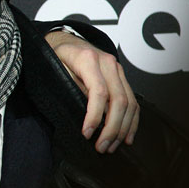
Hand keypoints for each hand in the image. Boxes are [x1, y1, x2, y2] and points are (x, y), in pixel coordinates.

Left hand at [45, 30, 139, 153]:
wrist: (65, 41)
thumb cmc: (57, 55)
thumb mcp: (55, 67)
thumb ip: (69, 85)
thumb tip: (83, 108)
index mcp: (88, 59)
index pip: (98, 92)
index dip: (94, 116)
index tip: (87, 133)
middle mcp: (107, 63)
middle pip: (118, 100)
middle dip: (112, 128)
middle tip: (102, 146)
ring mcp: (117, 69)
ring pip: (130, 103)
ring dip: (122, 129)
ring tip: (111, 146)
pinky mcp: (121, 76)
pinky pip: (133, 101)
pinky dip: (131, 121)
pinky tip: (126, 136)